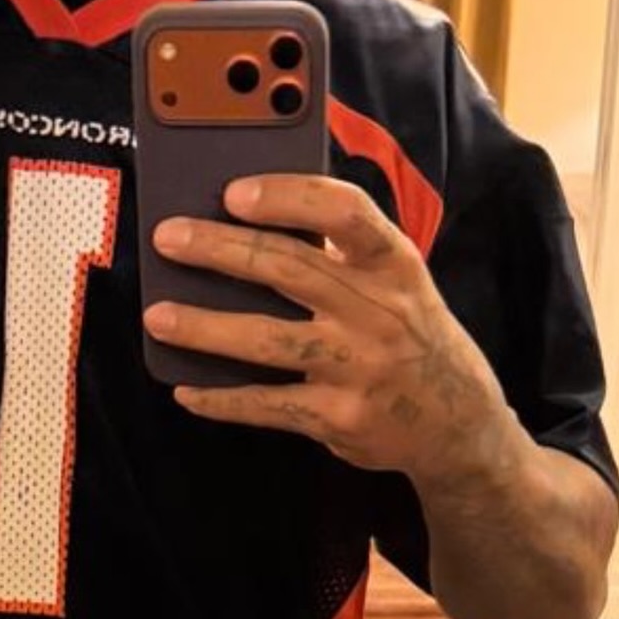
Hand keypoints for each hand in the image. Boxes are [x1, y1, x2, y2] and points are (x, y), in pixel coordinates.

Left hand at [143, 174, 518, 486]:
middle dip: (220, 250)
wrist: (461, 426)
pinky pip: (267, 404)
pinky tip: (186, 389)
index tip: (235, 191)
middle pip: (288, 269)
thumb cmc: (411, 337)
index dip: (288, 197)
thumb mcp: (398, 286)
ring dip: (204, 327)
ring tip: (157, 317)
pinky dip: (221, 399)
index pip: (345, 212)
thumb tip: (246, 227)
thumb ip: (340, 257)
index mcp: (395, 264)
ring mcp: (359, 368)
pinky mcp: (340, 418)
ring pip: (268, 340)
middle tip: (168, 238)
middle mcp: (380, 312)